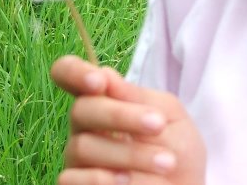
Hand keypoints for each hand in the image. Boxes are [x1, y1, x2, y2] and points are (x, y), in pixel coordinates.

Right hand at [51, 55, 205, 184]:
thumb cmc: (177, 151)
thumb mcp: (169, 116)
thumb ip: (139, 97)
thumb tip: (105, 75)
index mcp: (104, 101)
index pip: (68, 75)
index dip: (74, 72)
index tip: (100, 82)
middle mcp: (84, 128)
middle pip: (80, 110)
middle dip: (120, 115)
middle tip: (158, 124)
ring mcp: (78, 161)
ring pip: (82, 147)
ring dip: (129, 153)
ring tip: (165, 163)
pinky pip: (70, 180)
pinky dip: (102, 179)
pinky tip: (128, 181)